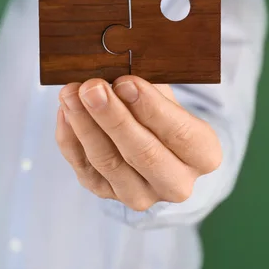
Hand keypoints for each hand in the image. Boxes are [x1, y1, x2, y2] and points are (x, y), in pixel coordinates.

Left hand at [56, 76, 222, 211]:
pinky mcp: (107, 195)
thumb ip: (149, 87)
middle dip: (113, 118)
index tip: (125, 82)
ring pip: (109, 163)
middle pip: (143, 154)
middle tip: (92, 88)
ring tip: (70, 94)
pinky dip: (71, 138)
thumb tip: (115, 74)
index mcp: (203, 155)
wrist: (155, 148)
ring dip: (85, 125)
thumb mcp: (167, 97)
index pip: (180, 134)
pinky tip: (65, 111)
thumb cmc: (162, 113)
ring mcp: (141, 194)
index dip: (151, 108)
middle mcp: (176, 183)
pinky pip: (84, 168)